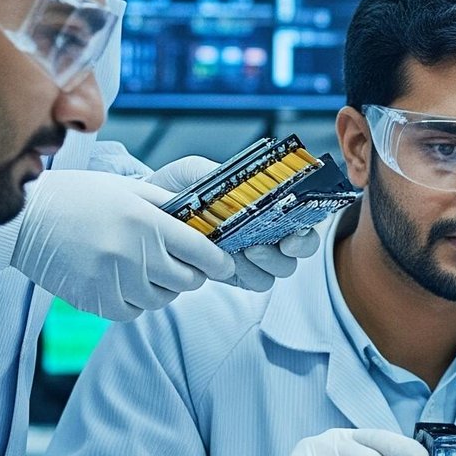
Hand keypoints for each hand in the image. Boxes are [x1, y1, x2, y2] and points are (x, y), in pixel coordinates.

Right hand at [11, 166, 234, 320]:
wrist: (24, 218)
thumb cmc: (78, 197)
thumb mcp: (128, 189)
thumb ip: (166, 205)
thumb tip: (202, 218)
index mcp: (146, 222)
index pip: (201, 252)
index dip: (219, 261)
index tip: (224, 263)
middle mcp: (133, 254)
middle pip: (187, 281)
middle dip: (192, 274)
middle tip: (181, 263)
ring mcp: (113, 280)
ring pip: (162, 299)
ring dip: (163, 288)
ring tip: (147, 269)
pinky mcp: (94, 300)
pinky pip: (133, 311)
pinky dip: (136, 301)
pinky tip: (125, 282)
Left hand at [140, 157, 320, 294]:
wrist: (148, 213)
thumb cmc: (176, 189)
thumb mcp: (192, 172)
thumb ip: (213, 172)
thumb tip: (233, 184)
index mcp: (268, 204)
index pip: (304, 216)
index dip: (308, 226)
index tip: (294, 230)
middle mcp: (268, 231)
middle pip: (300, 250)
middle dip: (290, 250)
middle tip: (267, 243)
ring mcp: (253, 255)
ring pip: (278, 271)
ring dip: (265, 263)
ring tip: (243, 250)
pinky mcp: (235, 274)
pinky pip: (254, 283)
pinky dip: (246, 275)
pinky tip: (227, 262)